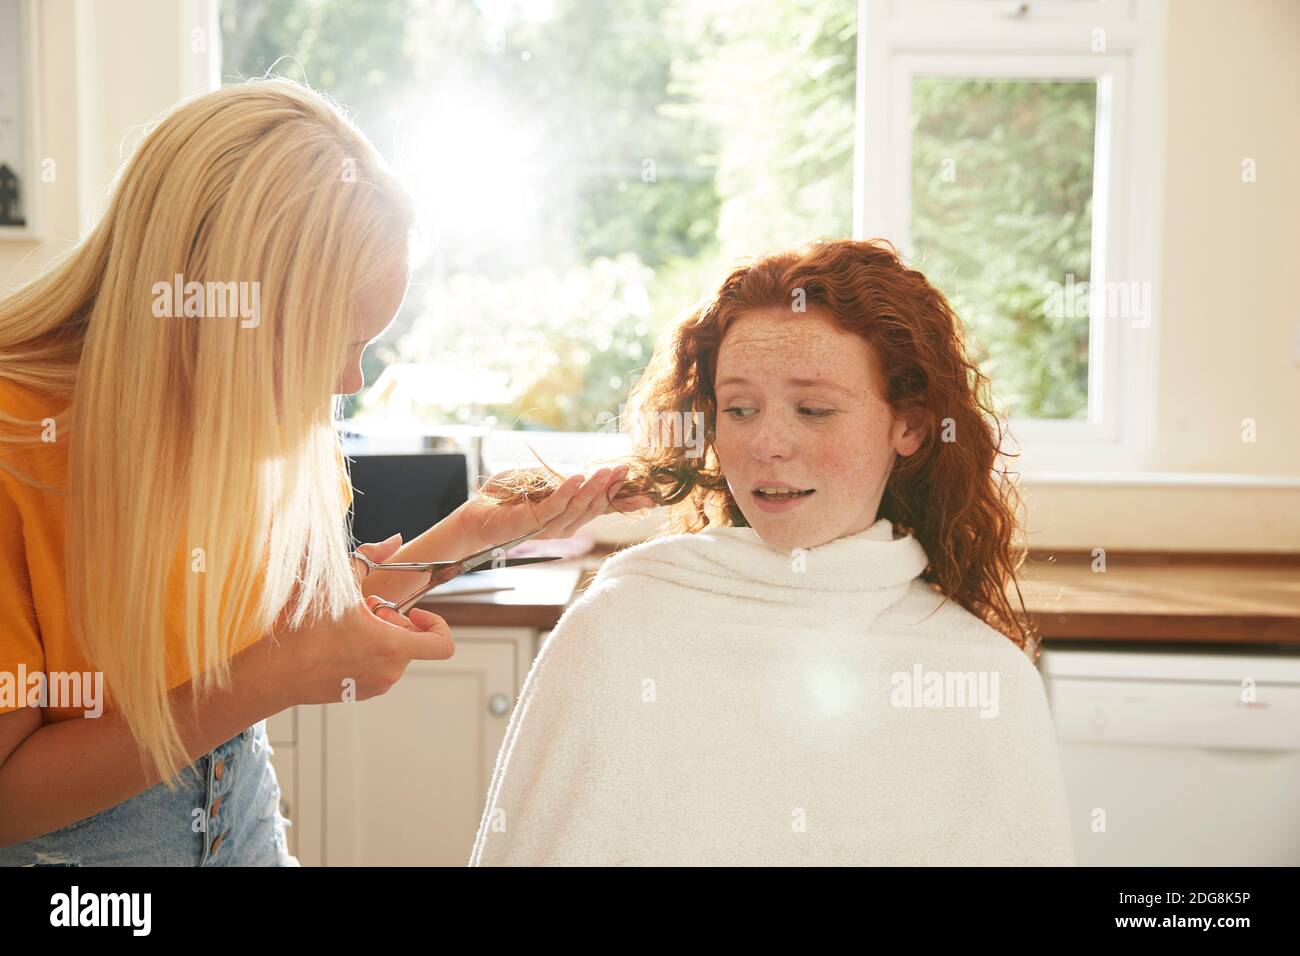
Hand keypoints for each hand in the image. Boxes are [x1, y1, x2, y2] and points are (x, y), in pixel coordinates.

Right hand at [261, 535, 454, 706]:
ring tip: (346, 625)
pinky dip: (367, 651)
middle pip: (412, 640)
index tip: (413, 612)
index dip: (436, 624)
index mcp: (392, 646)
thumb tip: (394, 540)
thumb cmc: (304, 630)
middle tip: (362, 610)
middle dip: (393, 620)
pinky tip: (337, 641)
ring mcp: (376, 685)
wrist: (273, 673)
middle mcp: (390, 671)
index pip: (442, 644)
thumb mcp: (337, 583)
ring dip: (379, 634)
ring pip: (393, 652)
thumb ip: (371, 556)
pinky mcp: (360, 693)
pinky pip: (377, 666)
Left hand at [455, 464, 655, 547]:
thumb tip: (581, 473)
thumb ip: (557, 480)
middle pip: (594, 508)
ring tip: (608, 470)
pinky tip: (578, 477)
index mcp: (567, 515)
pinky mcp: (530, 524)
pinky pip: (553, 507)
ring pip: (577, 508)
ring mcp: (547, 527)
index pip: (600, 508)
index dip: (623, 502)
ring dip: (594, 488)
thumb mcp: (536, 483)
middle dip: (612, 489)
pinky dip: (567, 491)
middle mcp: (562, 525)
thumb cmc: (502, 499)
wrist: (472, 517)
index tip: (648, 495)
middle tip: (626, 470)